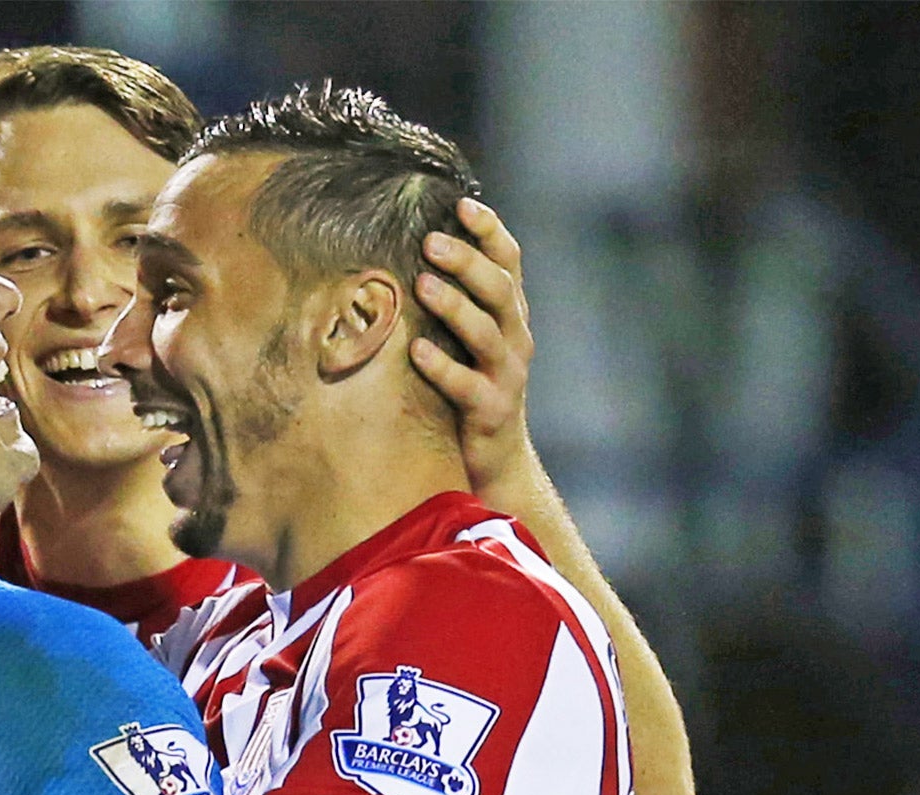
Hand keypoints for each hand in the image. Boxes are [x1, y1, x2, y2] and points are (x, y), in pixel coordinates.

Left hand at [412, 198, 535, 497]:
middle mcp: (514, 339)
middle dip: (467, 261)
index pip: (508, 262)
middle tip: (429, 241)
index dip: (490, 231)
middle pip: (499, 290)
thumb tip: (405, 254)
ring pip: (487, 332)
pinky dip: (442, 367)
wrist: (494, 464)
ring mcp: (506, 377)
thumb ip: (451, 303)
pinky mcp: (490, 413)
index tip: (461, 204)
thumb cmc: (467, 393)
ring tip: (422, 285)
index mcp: (509, 316)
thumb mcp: (465, 343)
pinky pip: (466, 386)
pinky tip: (415, 351)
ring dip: (455, 306)